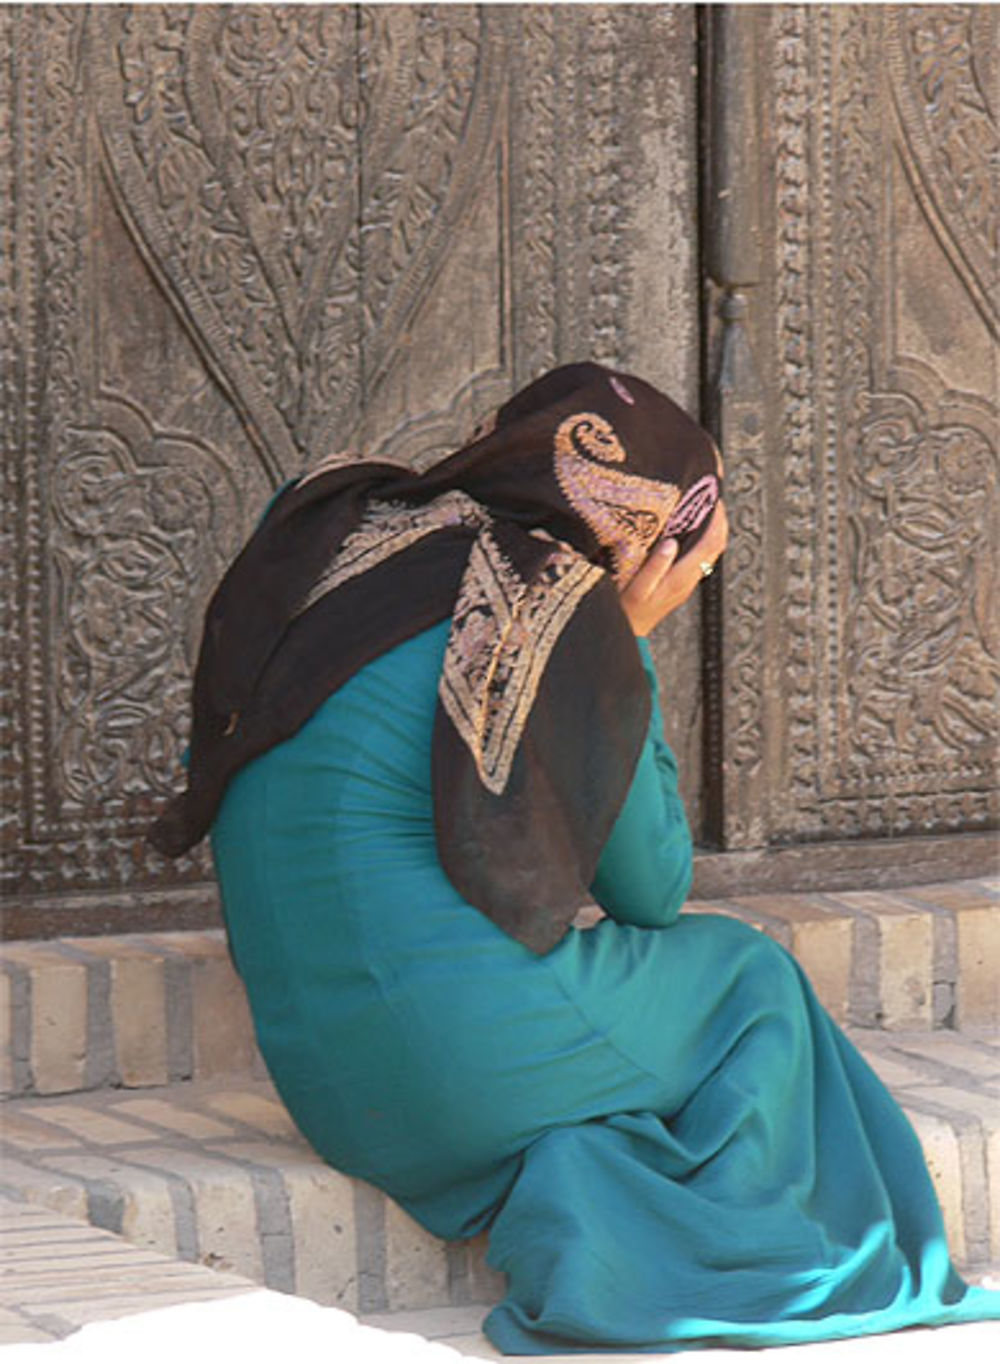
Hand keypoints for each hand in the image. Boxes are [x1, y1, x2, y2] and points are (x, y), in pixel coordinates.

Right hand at [619, 500, 728, 636]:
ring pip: (711, 552)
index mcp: (680, 579)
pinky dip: (702, 538)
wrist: (626, 634)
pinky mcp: (680, 583)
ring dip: (713, 528)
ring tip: (705, 506)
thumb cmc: (626, 613)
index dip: (716, 520)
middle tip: (713, 495)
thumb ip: (654, 567)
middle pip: (717, 546)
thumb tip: (671, 543)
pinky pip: (700, 557)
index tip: (713, 497)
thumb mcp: (636, 591)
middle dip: (720, 519)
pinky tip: (691, 529)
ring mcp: (687, 583)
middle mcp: (689, 581)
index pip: (710, 544)